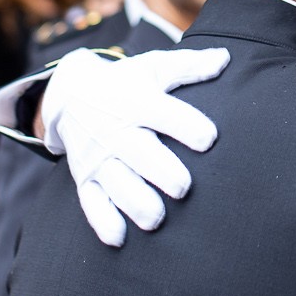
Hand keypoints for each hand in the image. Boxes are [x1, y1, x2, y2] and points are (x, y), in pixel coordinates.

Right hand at [39, 47, 229, 246]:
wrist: (69, 93)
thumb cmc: (125, 83)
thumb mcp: (154, 68)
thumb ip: (190, 66)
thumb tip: (226, 58)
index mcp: (136, 101)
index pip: (164, 113)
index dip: (187, 126)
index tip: (208, 139)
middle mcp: (116, 130)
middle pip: (139, 153)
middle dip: (161, 172)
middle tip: (183, 188)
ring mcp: (98, 157)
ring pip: (116, 183)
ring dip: (135, 202)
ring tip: (156, 218)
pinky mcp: (85, 178)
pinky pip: (91, 203)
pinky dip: (103, 222)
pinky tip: (120, 238)